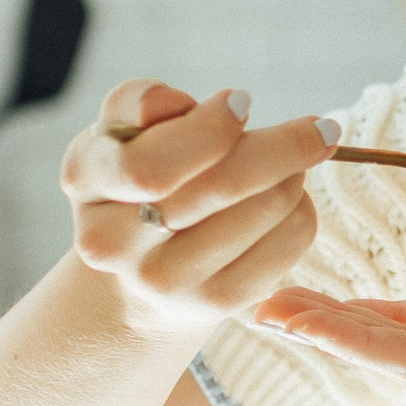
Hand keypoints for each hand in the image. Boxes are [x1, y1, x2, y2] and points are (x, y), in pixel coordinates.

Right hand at [61, 80, 334, 342]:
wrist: (137, 276)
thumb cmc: (140, 181)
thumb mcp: (122, 132)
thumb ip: (138, 102)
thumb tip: (175, 103)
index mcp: (87, 179)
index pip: (151, 163)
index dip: (209, 129)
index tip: (243, 102)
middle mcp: (113, 242)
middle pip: (222, 185)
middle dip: (283, 146)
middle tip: (318, 128)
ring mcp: (165, 280)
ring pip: (266, 209)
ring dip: (294, 175)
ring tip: (293, 165)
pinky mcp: (215, 303)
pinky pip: (288, 240)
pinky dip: (302, 211)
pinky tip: (289, 200)